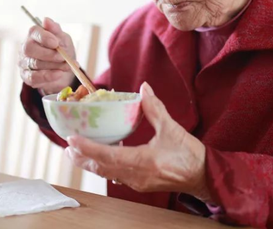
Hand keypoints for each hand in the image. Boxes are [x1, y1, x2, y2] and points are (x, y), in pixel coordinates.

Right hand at [18, 17, 75, 93]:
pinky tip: (58, 74)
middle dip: (49, 54)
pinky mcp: (26, 76)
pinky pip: (34, 77)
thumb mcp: (63, 38)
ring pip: (34, 64)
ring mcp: (24, 62)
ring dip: (53, 66)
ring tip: (67, 66)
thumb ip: (55, 30)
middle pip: (30, 48)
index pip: (34, 32)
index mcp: (34, 34)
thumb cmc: (62, 50)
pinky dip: (48, 76)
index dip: (44, 37)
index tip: (56, 43)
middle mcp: (25, 47)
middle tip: (63, 57)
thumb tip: (46, 20)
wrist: (64, 69)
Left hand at [65, 82, 210, 200]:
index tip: (72, 139)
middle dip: (82, 157)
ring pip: (106, 174)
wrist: (205, 176)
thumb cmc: (190, 155)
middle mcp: (136, 175)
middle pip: (101, 168)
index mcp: (143, 161)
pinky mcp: (140, 183)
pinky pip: (115, 175)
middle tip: (67, 146)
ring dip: (90, 163)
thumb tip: (143, 88)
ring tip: (76, 151)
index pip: (107, 156)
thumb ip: (155, 108)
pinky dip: (103, 166)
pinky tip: (100, 157)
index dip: (87, 148)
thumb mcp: (172, 128)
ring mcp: (137, 182)